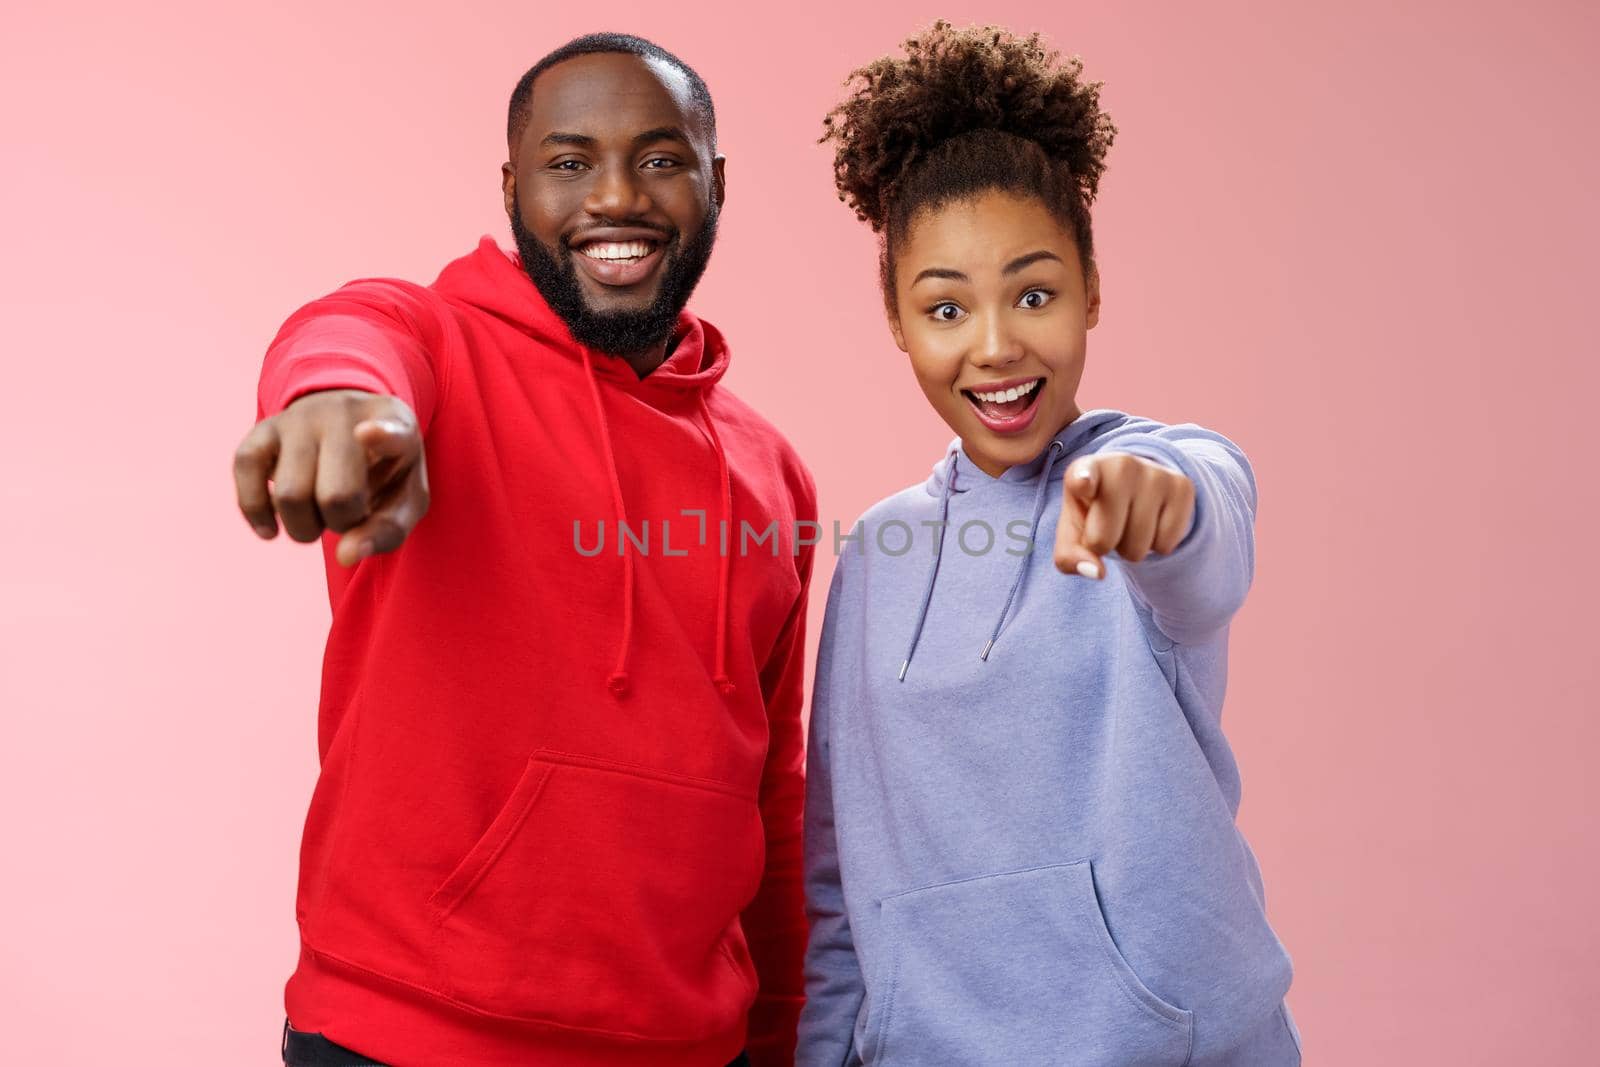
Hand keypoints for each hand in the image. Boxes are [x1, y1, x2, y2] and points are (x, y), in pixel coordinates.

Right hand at [233, 389, 429, 566]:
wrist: (355, 428)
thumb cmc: (386, 472)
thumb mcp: (404, 500)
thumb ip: (386, 531)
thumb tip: (345, 556)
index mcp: (395, 423)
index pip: (393, 431)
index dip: (383, 435)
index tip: (367, 432)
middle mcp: (345, 412)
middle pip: (336, 495)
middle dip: (341, 524)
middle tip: (348, 515)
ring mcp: (301, 417)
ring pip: (290, 494)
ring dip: (304, 527)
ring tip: (320, 515)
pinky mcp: (265, 427)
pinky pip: (246, 469)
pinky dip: (255, 510)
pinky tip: (270, 530)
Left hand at [1054, 452, 1193, 578]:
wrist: (1134, 487)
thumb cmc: (1094, 512)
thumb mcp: (1073, 531)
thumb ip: (1069, 556)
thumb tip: (1097, 572)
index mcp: (1083, 470)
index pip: (1081, 476)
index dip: (1082, 481)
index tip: (1082, 484)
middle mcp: (1120, 464)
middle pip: (1104, 540)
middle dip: (1103, 547)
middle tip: (1108, 526)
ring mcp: (1154, 473)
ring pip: (1138, 548)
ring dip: (1131, 548)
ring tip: (1129, 523)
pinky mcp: (1182, 486)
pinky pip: (1166, 545)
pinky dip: (1157, 546)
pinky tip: (1152, 522)